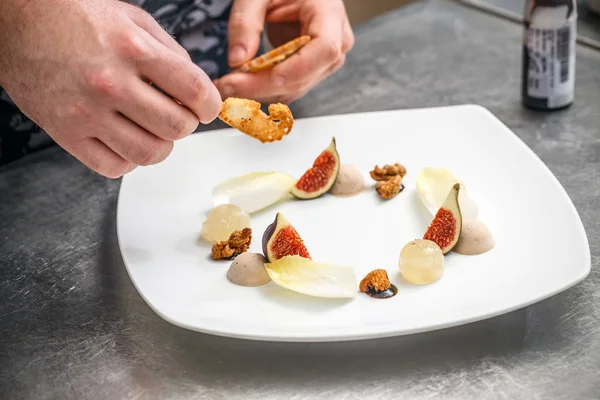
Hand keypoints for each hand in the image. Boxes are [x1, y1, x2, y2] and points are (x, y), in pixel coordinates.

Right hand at [0, 0, 220, 177]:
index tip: (206, 109)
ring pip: (149, 153)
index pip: (196, 92)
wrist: (17, 21)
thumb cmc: (76, 16)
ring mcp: (86, 112)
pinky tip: (124, 140)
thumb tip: (196, 90)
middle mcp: (111, 83)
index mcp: (133, 49)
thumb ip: (170, 52)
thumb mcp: (132, 18)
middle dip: (186, 125)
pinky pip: (114, 167)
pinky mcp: (66, 133)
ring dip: (161, 145)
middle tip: (177, 116)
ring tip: (151, 129)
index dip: (210, 106)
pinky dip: (128, 160)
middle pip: (177, 128)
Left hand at [214, 0, 353, 103]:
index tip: (248, 76)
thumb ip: (245, 22)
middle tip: (224, 87)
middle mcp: (338, 42)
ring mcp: (328, 60)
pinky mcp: (315, 70)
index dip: (289, 70)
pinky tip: (241, 86)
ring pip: (296, 88)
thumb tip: (237, 62)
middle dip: (262, 86)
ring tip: (227, 87)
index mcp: (330, 13)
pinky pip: (291, 87)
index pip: (323, 50)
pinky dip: (264, 89)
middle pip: (304, 76)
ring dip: (260, 92)